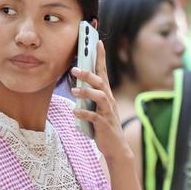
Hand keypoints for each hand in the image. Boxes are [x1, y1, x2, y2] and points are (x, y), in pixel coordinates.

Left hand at [70, 41, 131, 163]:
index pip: (103, 72)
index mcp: (106, 94)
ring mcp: (107, 112)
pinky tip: (75, 112)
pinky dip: (84, 113)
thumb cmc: (104, 126)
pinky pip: (94, 116)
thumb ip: (89, 97)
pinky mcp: (104, 124)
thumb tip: (76, 86)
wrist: (116, 147)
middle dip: (88, 74)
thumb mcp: (97, 108)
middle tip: (75, 68)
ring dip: (86, 92)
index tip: (97, 42)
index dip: (101, 57)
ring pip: (99, 97)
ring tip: (74, 90)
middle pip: (100, 82)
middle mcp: (109, 100)